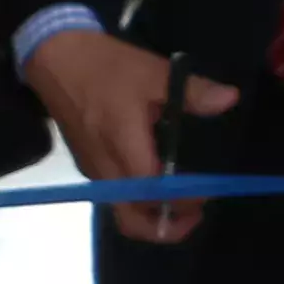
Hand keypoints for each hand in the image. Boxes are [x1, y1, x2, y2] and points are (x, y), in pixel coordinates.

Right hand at [29, 25, 234, 242]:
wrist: (54, 56)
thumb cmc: (104, 65)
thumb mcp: (152, 72)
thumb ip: (192, 91)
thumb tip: (230, 98)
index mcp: (122, 144)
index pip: (153, 191)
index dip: (182, 200)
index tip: (207, 193)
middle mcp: (104, 166)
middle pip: (131, 220)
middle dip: (166, 227)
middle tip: (195, 213)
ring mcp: (92, 168)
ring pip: (121, 211)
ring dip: (153, 216)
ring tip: (182, 199)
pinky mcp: (87, 164)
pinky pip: (114, 196)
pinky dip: (139, 201)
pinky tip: (157, 178)